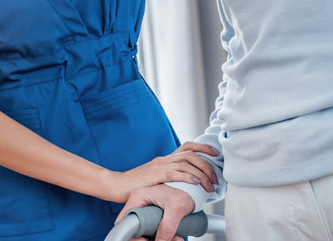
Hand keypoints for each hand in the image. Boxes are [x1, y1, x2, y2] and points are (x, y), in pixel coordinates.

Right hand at [102, 142, 219, 202]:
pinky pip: (176, 173)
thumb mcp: (154, 179)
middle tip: (216, 178)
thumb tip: (184, 185)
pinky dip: (189, 177)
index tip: (216, 154)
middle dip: (207, 164)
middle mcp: (164, 159)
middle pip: (191, 154)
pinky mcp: (155, 175)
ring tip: (210, 185)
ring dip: (202, 173)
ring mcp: (159, 166)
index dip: (203, 147)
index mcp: (165, 159)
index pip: (188, 146)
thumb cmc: (135, 185)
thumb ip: (168, 178)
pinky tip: (197, 183)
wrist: (116, 185)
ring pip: (187, 162)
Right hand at [114, 184, 196, 240]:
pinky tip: (171, 237)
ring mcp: (145, 209)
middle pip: (134, 228)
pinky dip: (160, 237)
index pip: (124, 220)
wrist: (193, 189)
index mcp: (138, 197)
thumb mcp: (176, 209)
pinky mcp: (151, 215)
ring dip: (156, 239)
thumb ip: (167, 226)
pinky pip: (151, 230)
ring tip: (173, 239)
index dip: (132, 234)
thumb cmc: (184, 191)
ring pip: (143, 231)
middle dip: (146, 239)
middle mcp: (139, 203)